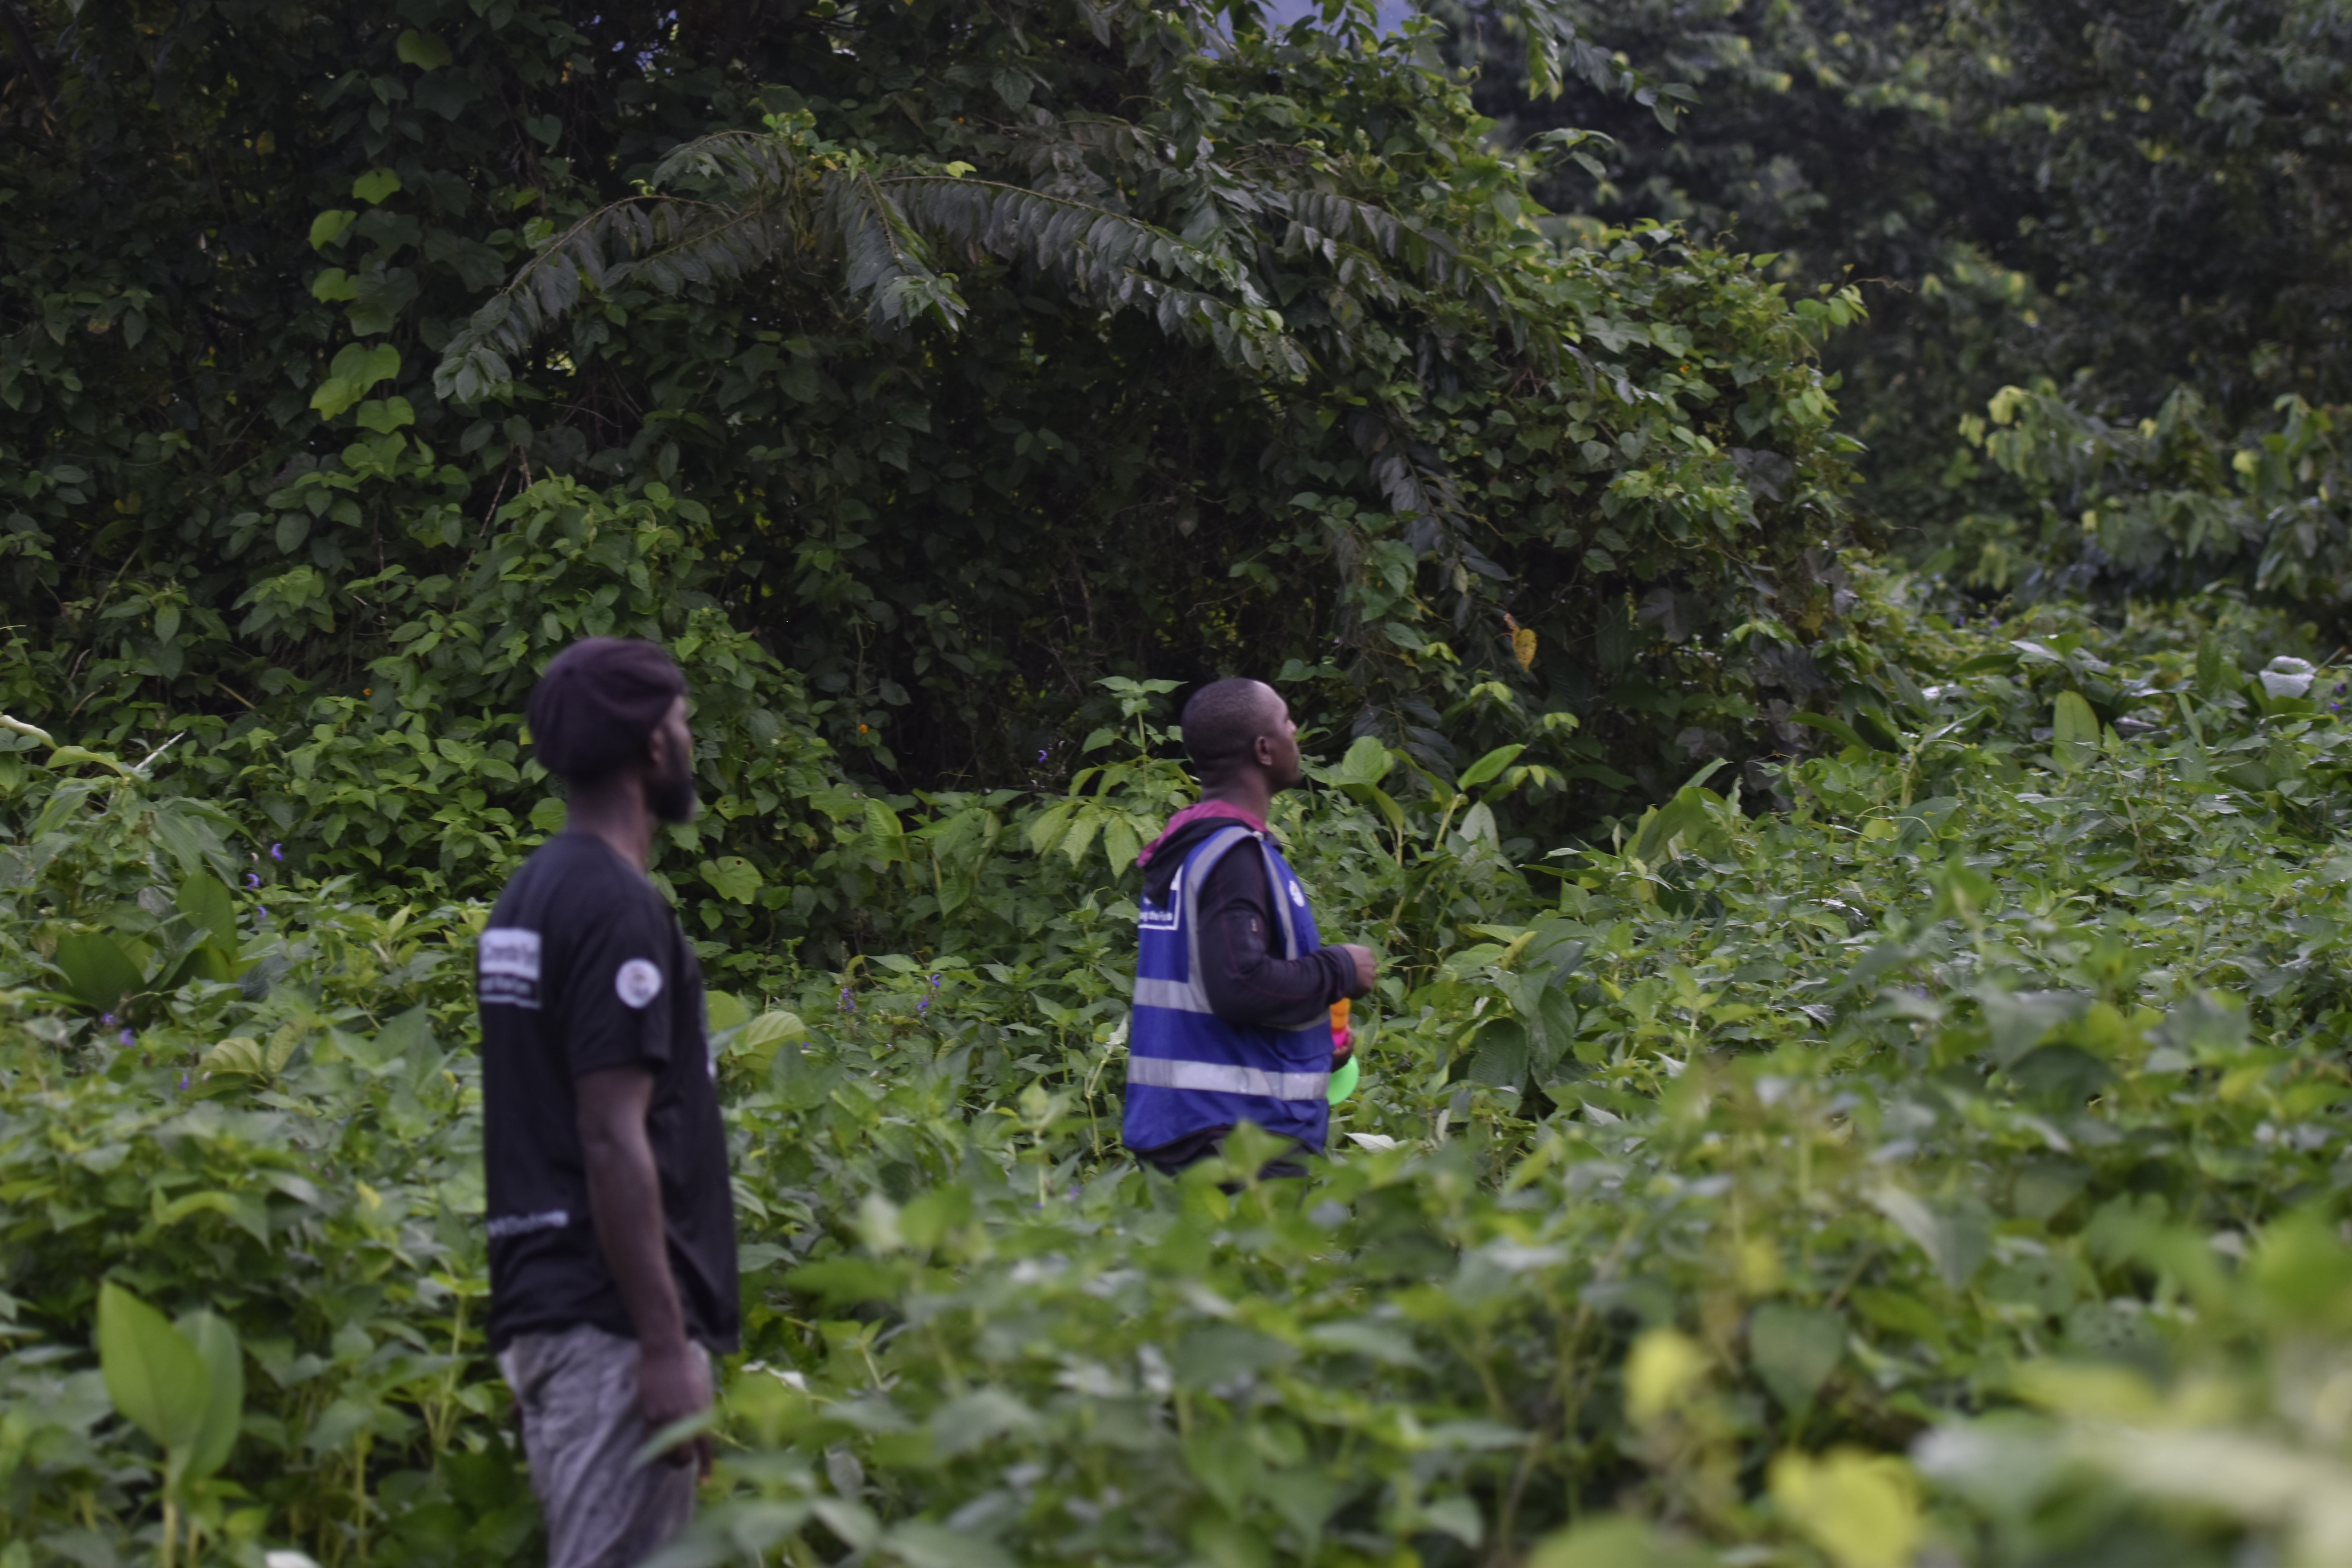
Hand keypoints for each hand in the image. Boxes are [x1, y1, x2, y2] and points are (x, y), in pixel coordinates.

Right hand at [638, 1336, 714, 1475]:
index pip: (705, 1447)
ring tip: (668, 1455)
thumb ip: (703, 1417)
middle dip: (683, 1463)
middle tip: (681, 1462)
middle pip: (685, 1455)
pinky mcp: (650, 1414)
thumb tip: (702, 1438)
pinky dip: (654, 1446)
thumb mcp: (703, 1395)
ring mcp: (667, 1417)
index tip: (705, 1482)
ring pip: (666, 1451)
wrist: (666, 1354)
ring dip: (667, 1457)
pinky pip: (651, 1439)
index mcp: (702, 1413)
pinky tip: (655, 1446)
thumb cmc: (687, 1373)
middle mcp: (686, 1418)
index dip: (706, 1467)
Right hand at [1337, 943, 1376, 997]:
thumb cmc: (1337, 956)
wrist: (1336, 968)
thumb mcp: (1344, 950)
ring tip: (1347, 985)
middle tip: (1350, 976)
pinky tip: (1346, 990)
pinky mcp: (1368, 987)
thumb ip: (1351, 953)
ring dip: (1359, 983)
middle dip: (1361, 973)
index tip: (1350, 966)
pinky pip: (1362, 990)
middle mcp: (1372, 963)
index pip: (1365, 957)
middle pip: (1368, 969)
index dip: (1357, 962)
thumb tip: (1349, 956)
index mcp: (1367, 952)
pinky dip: (1356, 992)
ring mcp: (1371, 976)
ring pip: (1366, 981)